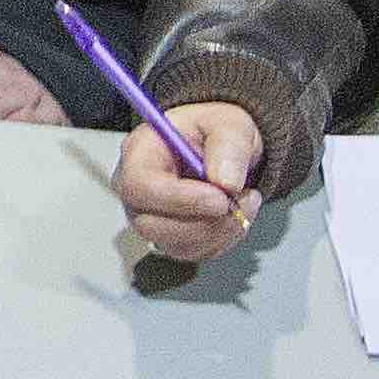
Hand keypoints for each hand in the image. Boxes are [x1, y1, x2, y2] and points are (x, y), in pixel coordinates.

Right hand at [116, 102, 266, 264]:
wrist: (221, 150)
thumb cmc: (214, 132)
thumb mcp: (228, 124)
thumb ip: (228, 146)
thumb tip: (225, 181)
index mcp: (138, 153)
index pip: (140, 186)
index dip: (179, 199)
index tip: (220, 198)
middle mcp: (135, 190)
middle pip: (152, 225)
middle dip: (205, 222)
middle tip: (242, 200)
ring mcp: (148, 217)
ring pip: (175, 244)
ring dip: (219, 231)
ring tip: (244, 200)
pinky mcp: (168, 237)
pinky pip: (193, 253)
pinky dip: (222, 240)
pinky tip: (234, 215)